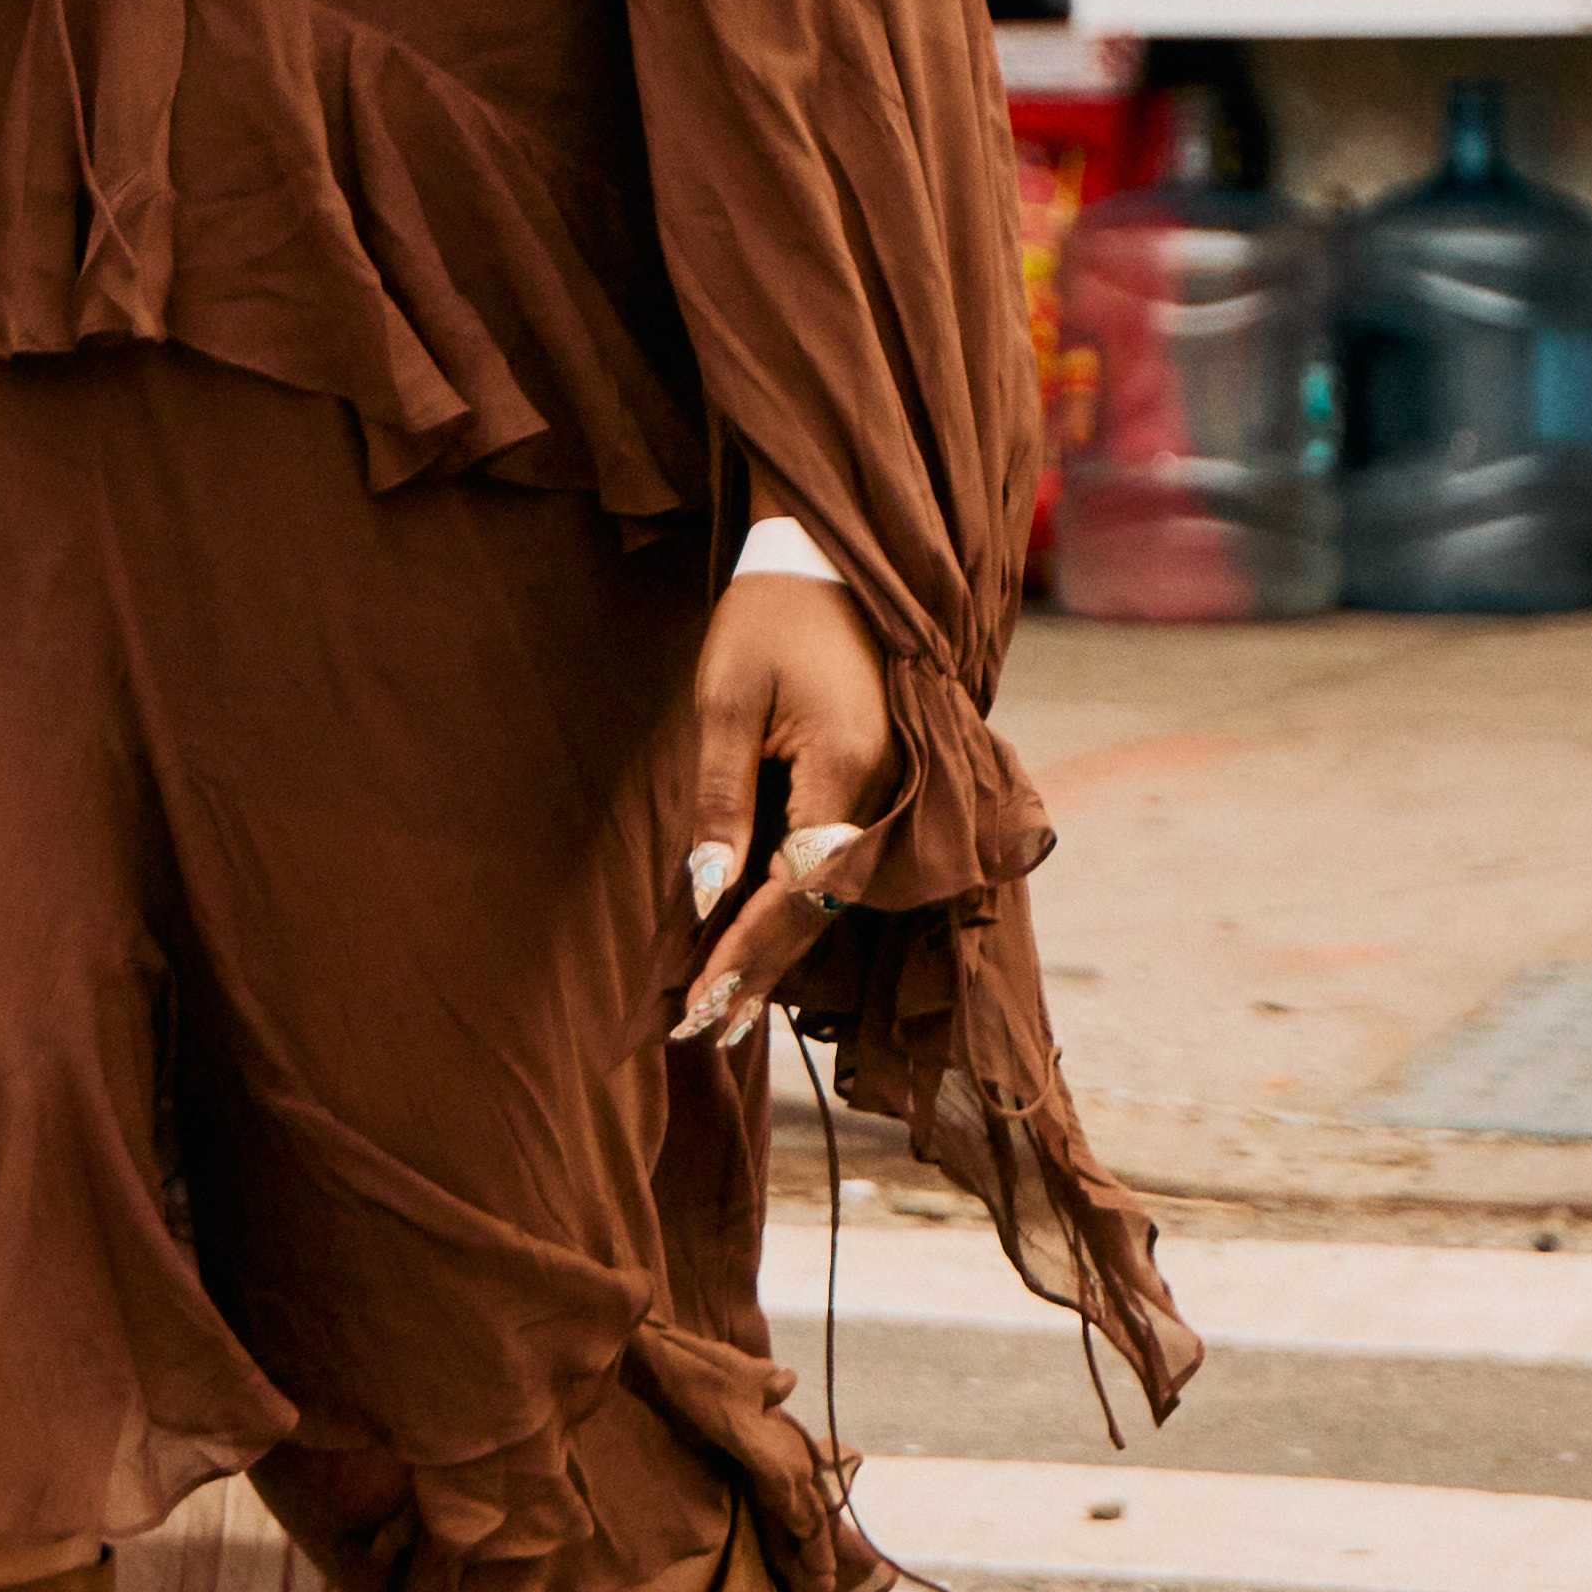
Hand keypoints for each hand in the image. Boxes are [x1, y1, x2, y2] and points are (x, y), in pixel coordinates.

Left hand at [672, 571, 894, 1048]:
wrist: (826, 561)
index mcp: (847, 769)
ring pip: (833, 892)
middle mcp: (883, 791)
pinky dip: (798, 906)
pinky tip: (762, 944)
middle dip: (763, 968)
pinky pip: (837, 862)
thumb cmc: (766, 619)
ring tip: (729, 1008)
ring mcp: (888, 790)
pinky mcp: (877, 784)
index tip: (703, 1000)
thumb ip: (719, 801)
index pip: (800, 888)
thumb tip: (705, 896)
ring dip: (781, 948)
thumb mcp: (725, 703)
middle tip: (706, 1030)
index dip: (750, 948)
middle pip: (822, 905)